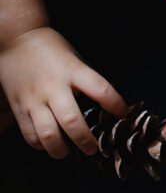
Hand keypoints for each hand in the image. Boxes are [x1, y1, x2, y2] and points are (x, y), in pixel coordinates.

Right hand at [0, 27, 126, 157]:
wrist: (14, 41)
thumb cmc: (51, 49)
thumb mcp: (75, 60)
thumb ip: (86, 82)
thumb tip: (103, 106)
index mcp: (73, 71)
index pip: (101, 90)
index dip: (116, 105)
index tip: (123, 116)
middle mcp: (53, 87)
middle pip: (71, 121)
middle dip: (85, 140)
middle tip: (93, 149)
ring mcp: (34, 99)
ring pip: (47, 134)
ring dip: (60, 149)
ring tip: (68, 151)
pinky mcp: (18, 107)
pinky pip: (30, 134)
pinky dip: (40, 144)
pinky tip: (48, 143)